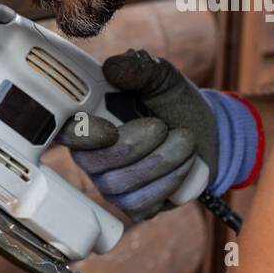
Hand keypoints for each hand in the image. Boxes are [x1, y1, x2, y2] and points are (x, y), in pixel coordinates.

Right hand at [56, 49, 262, 221]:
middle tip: (162, 126)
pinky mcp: (134, 206)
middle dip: (135, 146)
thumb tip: (111, 67)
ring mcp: (110, 184)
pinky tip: (184, 164)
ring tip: (185, 140)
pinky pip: (140, 203)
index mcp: (89, 122)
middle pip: (93, 163)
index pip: (65, 134)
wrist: (208, 134)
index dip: (81, 136)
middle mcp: (91, 156)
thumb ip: (138, 68)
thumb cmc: (174, 104)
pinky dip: (169, 181)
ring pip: (120, 184)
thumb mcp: (162, 78)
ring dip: (161, 160)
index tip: (110, 130)